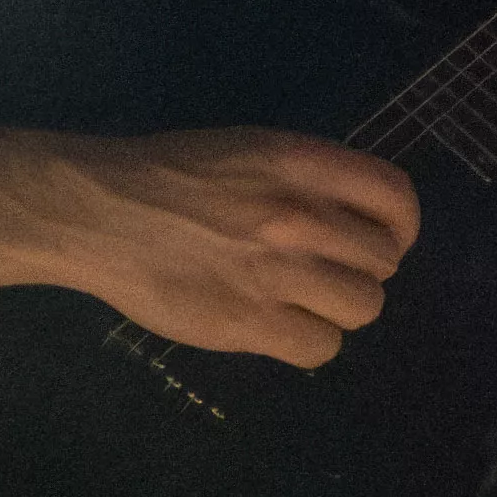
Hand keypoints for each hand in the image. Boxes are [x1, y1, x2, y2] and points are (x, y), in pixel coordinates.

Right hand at [0, 125, 421, 368]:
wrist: (96, 212)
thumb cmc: (170, 176)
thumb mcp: (248, 149)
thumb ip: (307, 178)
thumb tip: (358, 218)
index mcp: (298, 162)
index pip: (395, 198)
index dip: (400, 226)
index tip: (384, 240)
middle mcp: (296, 215)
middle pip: (382, 261)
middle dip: (362, 269)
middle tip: (326, 272)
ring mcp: (273, 271)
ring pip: (361, 307)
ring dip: (340, 308)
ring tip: (303, 301)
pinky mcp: (246, 322)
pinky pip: (320, 347)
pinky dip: (309, 342)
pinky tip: (281, 327)